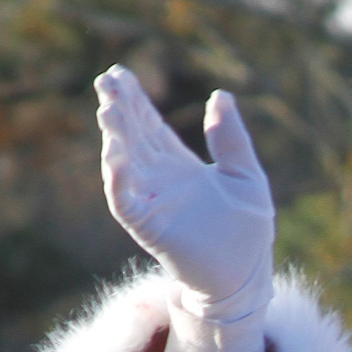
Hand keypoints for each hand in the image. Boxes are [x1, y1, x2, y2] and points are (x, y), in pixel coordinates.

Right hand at [95, 66, 273, 311]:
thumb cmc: (246, 229)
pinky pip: (125, 202)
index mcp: (179, 165)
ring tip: (107, 110)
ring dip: (115, 138)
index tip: (119, 74)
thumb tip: (220, 95)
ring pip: (125, 164)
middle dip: (119, 110)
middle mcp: (160, 181)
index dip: (135, 101)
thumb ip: (230, 138)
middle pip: (133, 138)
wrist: (246, 276)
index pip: (150, 126)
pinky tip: (114, 155)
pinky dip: (118, 179)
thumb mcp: (245, 174)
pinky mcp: (149, 227)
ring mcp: (152, 203)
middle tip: (105, 80)